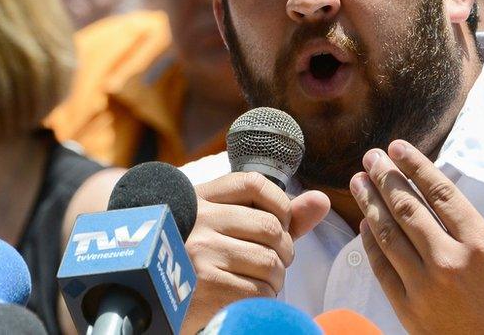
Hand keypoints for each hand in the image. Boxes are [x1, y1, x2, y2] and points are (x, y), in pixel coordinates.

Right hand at [181, 172, 329, 332]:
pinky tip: (245, 298)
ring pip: (269, 262)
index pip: (254, 183)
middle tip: (273, 262)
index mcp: (200, 199)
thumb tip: (322, 200)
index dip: (280, 204)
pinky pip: (258, 292)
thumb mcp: (229, 228)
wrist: (160, 300)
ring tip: (258, 282)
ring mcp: (200, 253)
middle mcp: (199, 221)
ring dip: (275, 279)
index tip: (279, 224)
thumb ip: (277, 215)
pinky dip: (263, 300)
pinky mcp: (206, 287)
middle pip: (269, 227)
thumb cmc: (204, 261)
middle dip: (283, 250)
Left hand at [351, 140, 483, 334]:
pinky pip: (381, 268)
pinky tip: (363, 225)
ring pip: (389, 234)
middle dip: (386, 178)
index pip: (441, 194)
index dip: (416, 167)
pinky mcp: (407, 307)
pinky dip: (369, 244)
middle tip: (370, 156)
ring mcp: (424, 284)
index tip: (397, 147)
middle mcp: (449, 260)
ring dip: (370, 204)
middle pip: (408, 208)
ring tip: (358, 180)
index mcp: (481, 245)